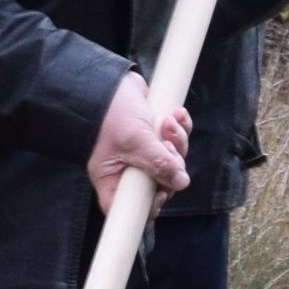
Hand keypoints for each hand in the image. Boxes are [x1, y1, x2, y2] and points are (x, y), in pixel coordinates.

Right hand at [89, 68, 190, 205]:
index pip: (132, 207)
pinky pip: (176, 139)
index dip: (151, 205)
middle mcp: (128, 169)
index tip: (161, 192)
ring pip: (173, 159)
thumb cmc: (110, 113)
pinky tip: (176, 114)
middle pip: (162, 183)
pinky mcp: (154, 135)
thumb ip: (158, 163)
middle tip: (167, 143)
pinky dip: (180, 127)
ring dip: (177, 140)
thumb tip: (180, 182)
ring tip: (168, 122)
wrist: (107, 81)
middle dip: (172, 162)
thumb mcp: (134, 140)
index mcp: (114, 178)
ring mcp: (143, 153)